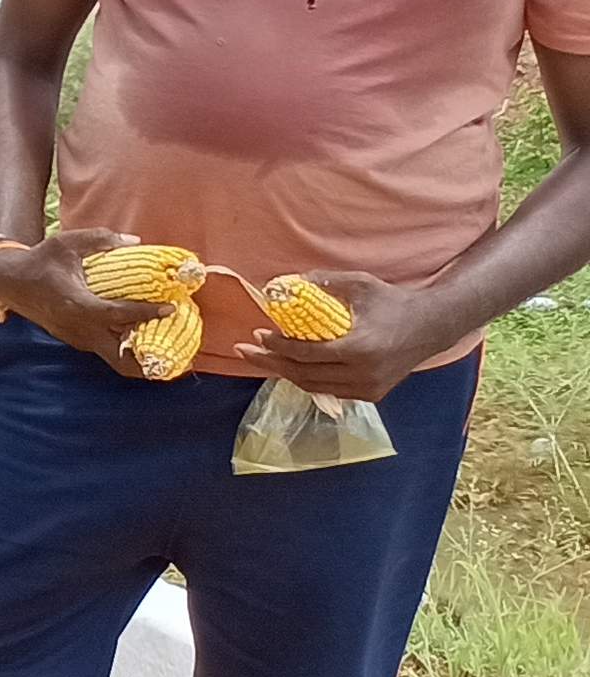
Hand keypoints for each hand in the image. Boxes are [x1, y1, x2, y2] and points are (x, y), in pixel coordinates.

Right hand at [0, 227, 172, 375]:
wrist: (10, 282)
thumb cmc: (41, 260)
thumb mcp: (67, 242)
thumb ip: (100, 239)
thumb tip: (134, 241)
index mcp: (77, 305)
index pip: (118, 315)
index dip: (146, 313)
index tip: (170, 308)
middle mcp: (78, 328)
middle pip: (119, 358)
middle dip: (147, 363)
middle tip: (175, 359)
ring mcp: (75, 337)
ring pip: (113, 357)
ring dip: (138, 357)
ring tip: (165, 352)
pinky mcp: (74, 339)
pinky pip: (104, 349)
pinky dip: (123, 348)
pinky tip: (140, 338)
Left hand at [233, 268, 440, 404]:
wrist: (432, 326)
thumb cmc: (394, 301)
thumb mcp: (360, 284)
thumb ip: (323, 282)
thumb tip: (283, 283)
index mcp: (360, 349)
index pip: (307, 354)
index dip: (277, 346)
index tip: (257, 334)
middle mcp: (364, 374)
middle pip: (304, 374)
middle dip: (270, 362)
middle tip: (243, 350)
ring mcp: (369, 388)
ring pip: (314, 386)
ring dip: (285, 372)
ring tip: (261, 357)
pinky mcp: (372, 394)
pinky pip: (329, 390)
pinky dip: (307, 379)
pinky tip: (289, 366)